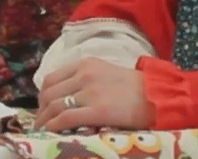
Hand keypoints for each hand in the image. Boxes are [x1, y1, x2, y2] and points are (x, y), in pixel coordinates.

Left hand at [34, 57, 153, 132]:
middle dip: (40, 110)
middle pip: (49, 93)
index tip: (43, 108)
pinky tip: (51, 133)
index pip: (51, 78)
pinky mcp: (97, 110)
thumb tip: (66, 95)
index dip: (42, 96)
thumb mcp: (105, 73)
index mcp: (85, 64)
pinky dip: (53, 126)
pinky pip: (65, 118)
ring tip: (42, 131)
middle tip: (40, 122)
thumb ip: (85, 79)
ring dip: (44, 121)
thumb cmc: (135, 87)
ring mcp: (89, 92)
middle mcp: (83, 75)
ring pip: (54, 106)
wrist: (157, 95)